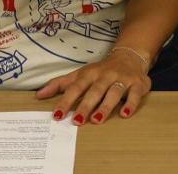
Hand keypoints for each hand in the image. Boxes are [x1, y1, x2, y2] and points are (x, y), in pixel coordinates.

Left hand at [36, 46, 151, 123]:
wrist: (130, 56)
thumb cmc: (101, 70)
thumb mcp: (81, 74)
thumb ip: (61, 84)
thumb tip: (38, 95)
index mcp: (90, 74)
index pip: (76, 87)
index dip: (66, 100)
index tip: (57, 115)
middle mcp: (106, 76)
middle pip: (95, 90)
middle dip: (86, 105)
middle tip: (77, 121)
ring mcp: (122, 79)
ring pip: (114, 92)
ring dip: (106, 106)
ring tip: (97, 119)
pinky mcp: (138, 84)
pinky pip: (135, 94)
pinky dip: (131, 104)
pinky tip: (125, 114)